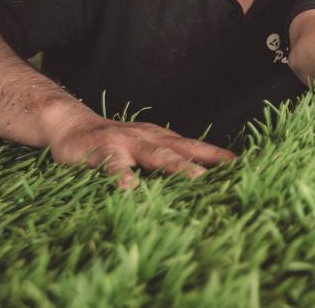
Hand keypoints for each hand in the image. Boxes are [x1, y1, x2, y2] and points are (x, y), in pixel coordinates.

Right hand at [46, 114, 235, 189]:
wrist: (72, 126)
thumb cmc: (116, 144)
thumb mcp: (144, 148)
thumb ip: (167, 159)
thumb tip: (198, 179)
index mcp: (160, 139)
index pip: (194, 146)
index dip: (216, 155)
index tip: (241, 165)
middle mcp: (147, 139)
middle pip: (180, 151)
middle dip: (206, 162)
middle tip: (227, 174)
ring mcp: (125, 144)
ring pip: (154, 155)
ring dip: (176, 166)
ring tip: (194, 178)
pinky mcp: (100, 153)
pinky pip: (113, 166)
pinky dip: (121, 177)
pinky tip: (128, 189)